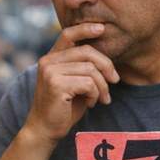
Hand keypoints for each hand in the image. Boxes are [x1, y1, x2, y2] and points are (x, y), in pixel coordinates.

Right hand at [23, 23, 119, 146]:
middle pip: (87, 52)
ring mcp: (50, 72)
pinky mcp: (56, 84)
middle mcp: (48, 61)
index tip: (102, 28)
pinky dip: (96, 94)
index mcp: (51, 58)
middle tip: (115, 81)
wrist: (45, 130)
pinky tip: (91, 103)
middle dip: (106, 66)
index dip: (85, 29)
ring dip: (102, 86)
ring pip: (91, 69)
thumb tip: (106, 58)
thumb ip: (84, 68)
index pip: (68, 34)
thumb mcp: (75, 83)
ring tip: (101, 98)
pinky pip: (88, 83)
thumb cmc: (63, 108)